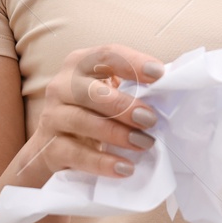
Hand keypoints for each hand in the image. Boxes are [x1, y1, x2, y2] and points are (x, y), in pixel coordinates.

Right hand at [8, 44, 163, 188]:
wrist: (52, 148)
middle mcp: (61, 86)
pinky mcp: (48, 147)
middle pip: (91, 91)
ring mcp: (51, 116)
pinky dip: (101, 162)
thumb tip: (173, 86)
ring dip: (116, 133)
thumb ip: (134, 87)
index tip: (159, 75)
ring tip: (144, 144)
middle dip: (124, 105)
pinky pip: (75, 154)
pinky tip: (124, 167)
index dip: (133, 63)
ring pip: (81, 121)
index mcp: (80, 64)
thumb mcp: (108, 94)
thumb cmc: (92, 113)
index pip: (106, 55)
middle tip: (151, 120)